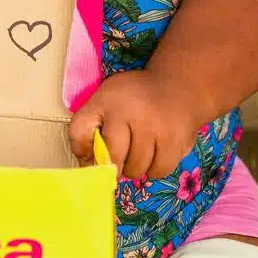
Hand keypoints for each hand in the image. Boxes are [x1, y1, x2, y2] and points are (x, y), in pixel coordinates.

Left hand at [68, 70, 202, 178]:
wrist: (177, 85)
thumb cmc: (134, 97)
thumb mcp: (104, 100)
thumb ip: (87, 128)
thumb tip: (86, 164)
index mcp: (107, 100)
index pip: (80, 132)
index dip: (82, 149)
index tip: (93, 155)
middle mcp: (130, 112)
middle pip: (112, 158)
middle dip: (114, 163)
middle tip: (121, 154)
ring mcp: (155, 128)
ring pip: (136, 169)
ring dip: (135, 167)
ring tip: (139, 150)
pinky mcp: (176, 142)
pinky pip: (158, 171)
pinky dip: (154, 169)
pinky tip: (155, 153)